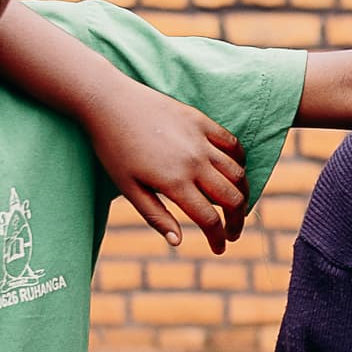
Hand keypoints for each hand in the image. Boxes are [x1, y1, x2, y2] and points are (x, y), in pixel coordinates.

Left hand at [82, 78, 248, 249]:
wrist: (109, 102)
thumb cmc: (113, 148)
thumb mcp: (128, 188)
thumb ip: (156, 216)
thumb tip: (178, 242)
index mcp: (175, 182)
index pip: (209, 219)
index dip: (218, 239)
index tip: (219, 249)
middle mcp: (194, 161)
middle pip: (232, 198)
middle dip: (237, 221)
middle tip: (233, 233)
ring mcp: (200, 139)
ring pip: (237, 172)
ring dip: (243, 194)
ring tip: (236, 205)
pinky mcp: (201, 121)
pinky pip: (232, 144)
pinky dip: (239, 161)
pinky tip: (235, 171)